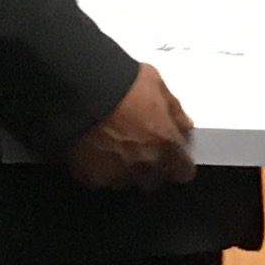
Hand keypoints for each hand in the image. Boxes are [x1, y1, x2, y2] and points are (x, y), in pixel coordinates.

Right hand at [62, 62, 195, 190]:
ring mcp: (117, 173)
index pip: (183, 171)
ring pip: (126, 181)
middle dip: (150, 166)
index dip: (177, 164)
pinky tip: (92, 150)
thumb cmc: (119, 83)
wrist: (80, 89)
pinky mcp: (90, 175)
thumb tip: (184, 125)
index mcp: (166, 143)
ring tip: (112, 146)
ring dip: (123, 169)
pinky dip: (96, 169)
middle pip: (154, 179)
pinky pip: (98, 179)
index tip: (172, 157)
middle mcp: (145, 163)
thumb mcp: (156, 84)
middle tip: (137, 146)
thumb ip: (174, 111)